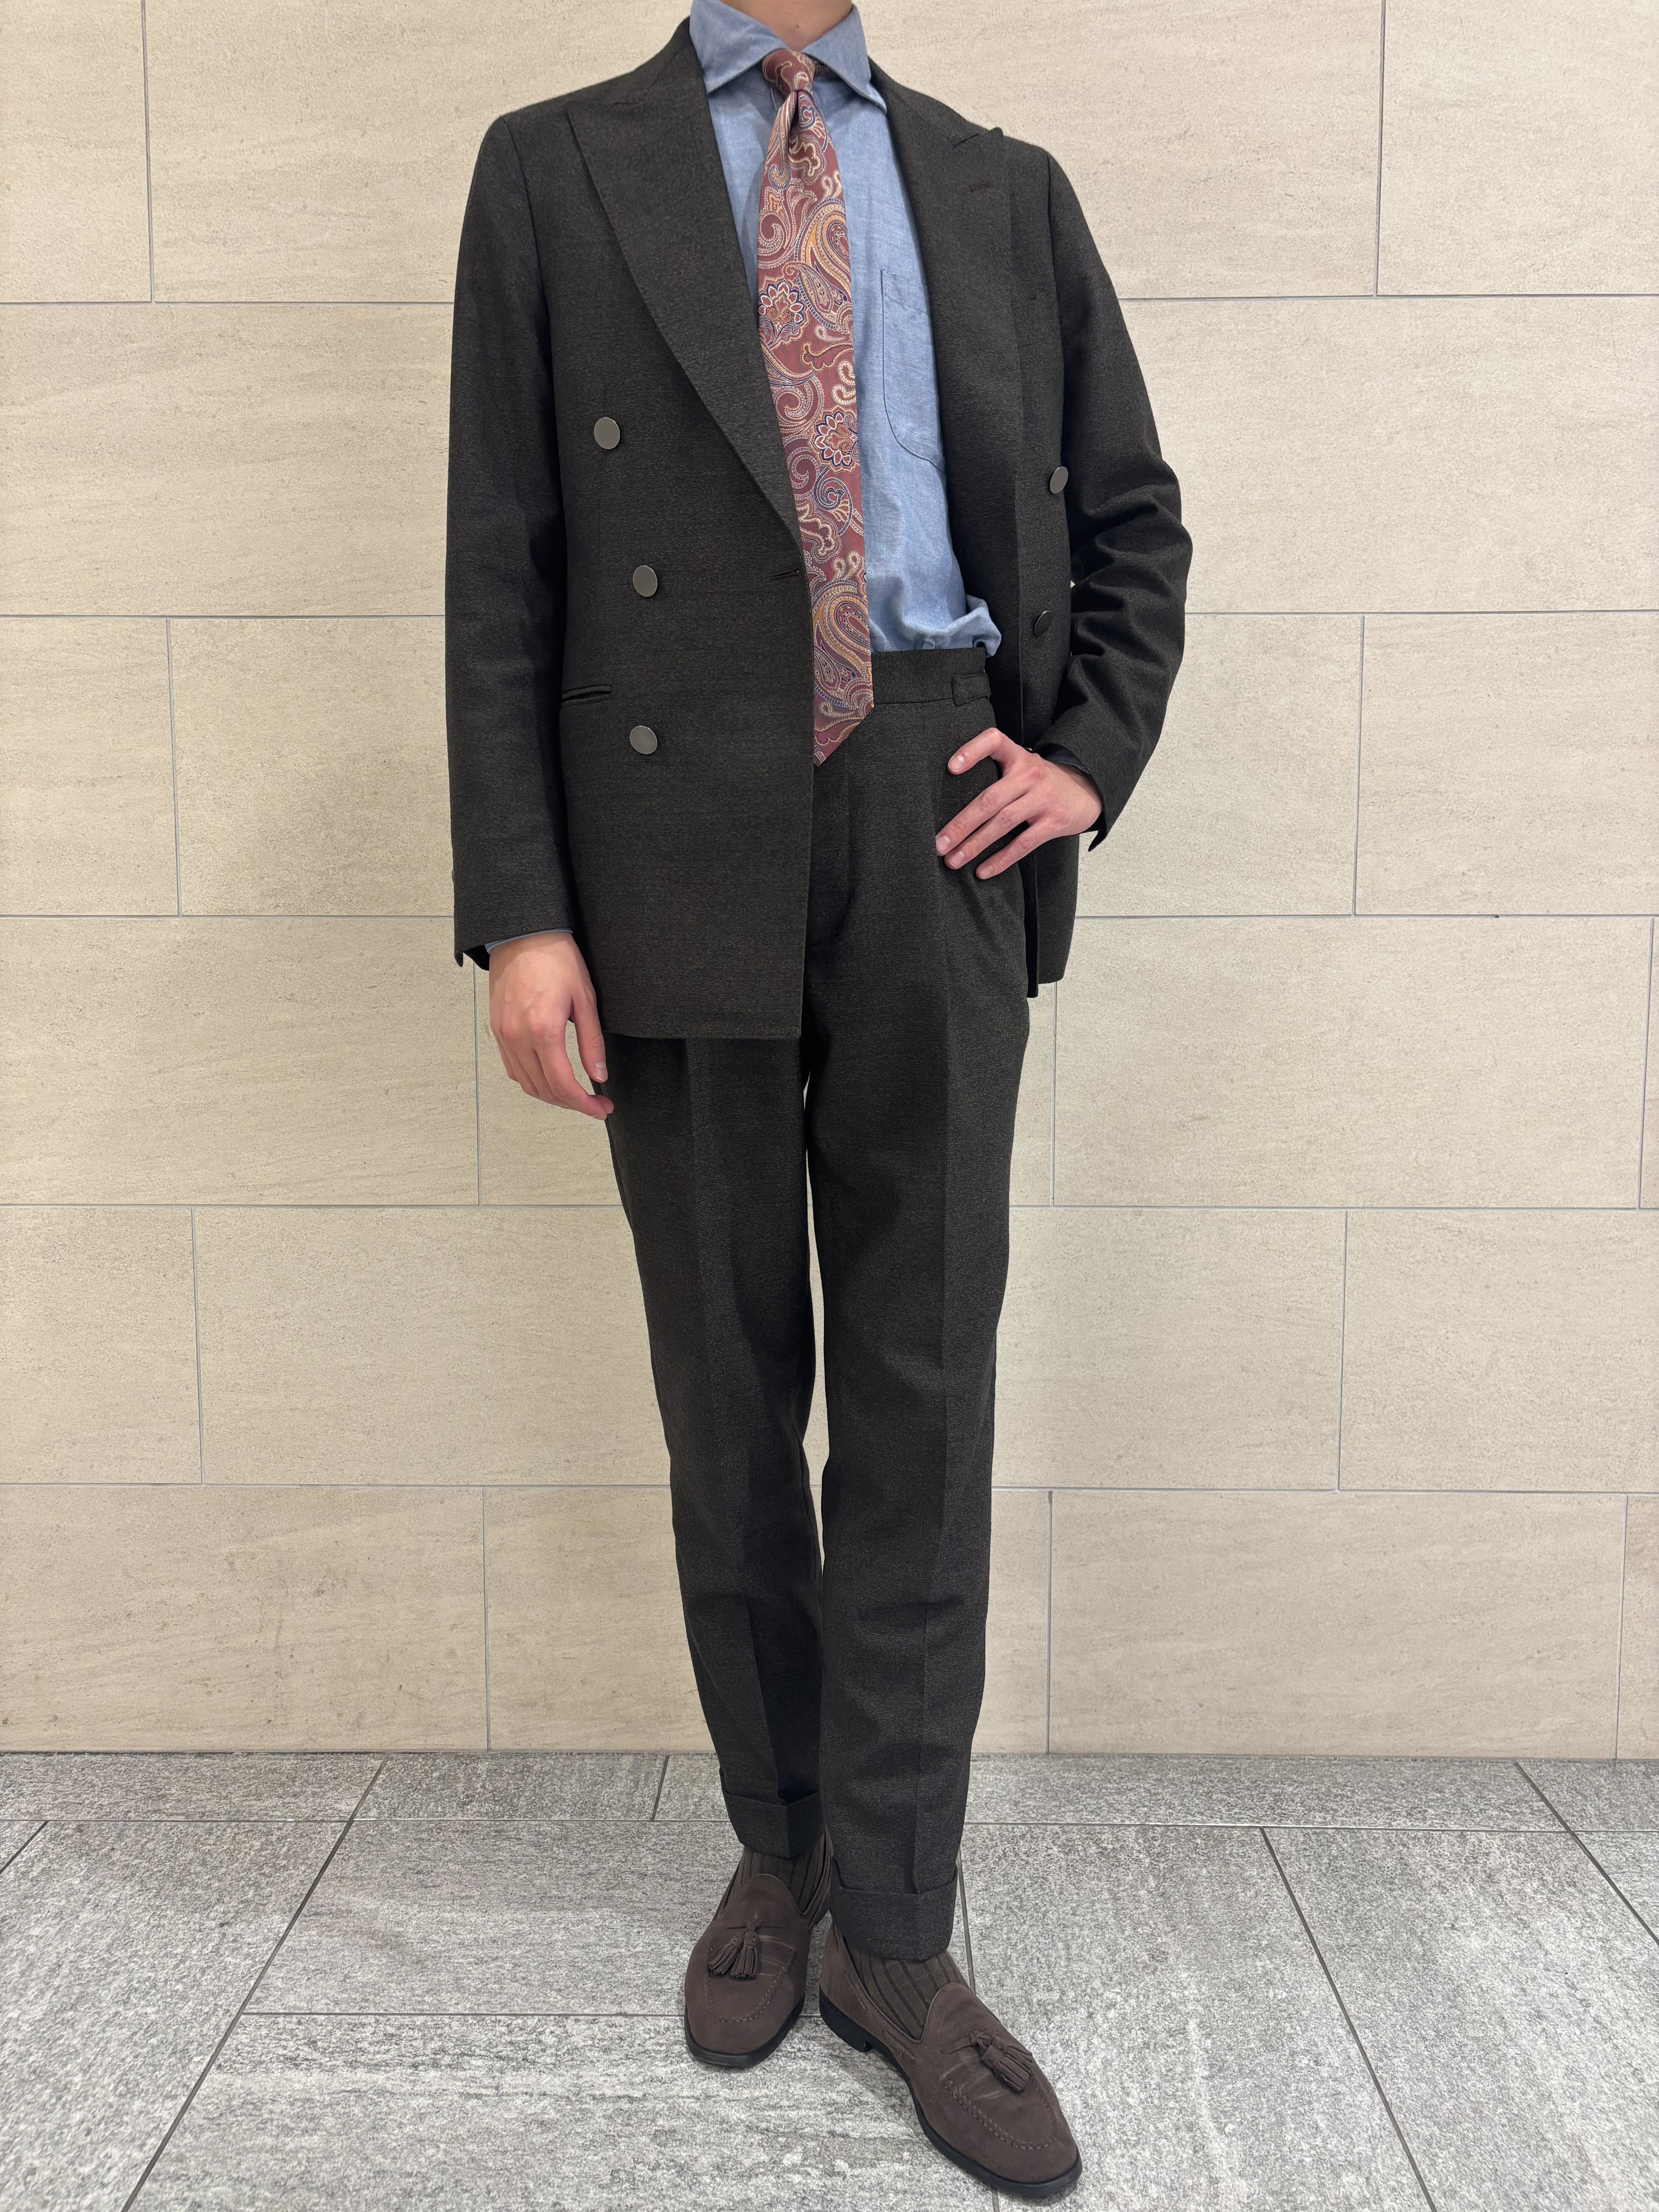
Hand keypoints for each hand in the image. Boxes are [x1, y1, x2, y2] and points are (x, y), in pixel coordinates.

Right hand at [487, 933, 612, 1119]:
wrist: (522, 934)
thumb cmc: (557, 960)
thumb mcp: (585, 999)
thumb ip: (591, 1042)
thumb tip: (599, 1076)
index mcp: (543, 1030)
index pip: (563, 1085)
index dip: (585, 1105)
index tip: (602, 1109)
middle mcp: (518, 1037)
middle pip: (544, 1090)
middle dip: (572, 1104)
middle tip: (596, 1104)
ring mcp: (503, 1035)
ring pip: (526, 1084)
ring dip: (552, 1095)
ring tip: (576, 1094)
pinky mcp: (496, 1030)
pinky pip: (513, 1068)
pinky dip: (532, 1080)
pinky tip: (550, 1077)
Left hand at [936, 728, 1101, 877]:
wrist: (1088, 792)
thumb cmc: (1041, 783)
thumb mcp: (1022, 767)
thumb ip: (995, 774)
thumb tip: (949, 804)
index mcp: (1018, 756)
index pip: (994, 741)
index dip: (972, 750)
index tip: (950, 768)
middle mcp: (1030, 774)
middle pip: (989, 798)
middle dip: (960, 824)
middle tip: (937, 844)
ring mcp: (1043, 798)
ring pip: (1002, 823)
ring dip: (974, 845)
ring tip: (952, 861)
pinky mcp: (1055, 822)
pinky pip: (1023, 843)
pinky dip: (1001, 859)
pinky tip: (982, 871)